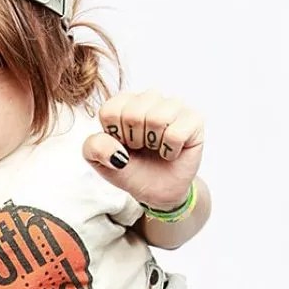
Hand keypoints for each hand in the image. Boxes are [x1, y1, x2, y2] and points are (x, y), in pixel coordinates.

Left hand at [82, 90, 204, 209]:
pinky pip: (177, 133)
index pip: (110, 111)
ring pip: (158, 118)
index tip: (121, 143)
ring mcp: (173, 106)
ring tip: (155, 147)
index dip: (114, 135)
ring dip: (153, 143)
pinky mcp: (194, 120)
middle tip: (140, 147)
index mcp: (123, 102)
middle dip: (133, 140)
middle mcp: (149, 98)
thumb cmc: (128, 168)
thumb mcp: (100, 160)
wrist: (154, 190)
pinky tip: (169, 152)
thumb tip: (116, 147)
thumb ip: (94, 147)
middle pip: (133, 113)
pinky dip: (169, 150)